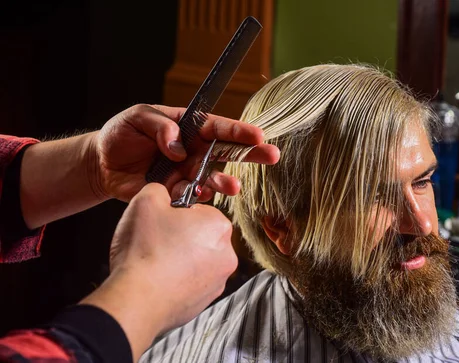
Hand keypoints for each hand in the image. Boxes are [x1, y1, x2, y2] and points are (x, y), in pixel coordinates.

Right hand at [81, 183, 237, 360]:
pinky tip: (157, 280)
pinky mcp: (205, 302)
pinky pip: (190, 284)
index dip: (176, 214)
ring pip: (196, 261)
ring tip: (154, 262)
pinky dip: (176, 281)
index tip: (161, 222)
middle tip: (155, 241)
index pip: (199, 210)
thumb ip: (159, 189)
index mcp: (219, 225)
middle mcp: (227, 254)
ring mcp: (218, 281)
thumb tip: (161, 193)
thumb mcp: (146, 200)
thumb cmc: (145, 250)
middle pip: (200, 236)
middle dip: (180, 236)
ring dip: (179, 259)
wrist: (136, 300)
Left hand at [91, 104, 278, 201]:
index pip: (217, 127)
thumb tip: (178, 146)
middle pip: (226, 151)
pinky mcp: (175, 192)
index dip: (237, 131)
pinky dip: (197, 197)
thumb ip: (160, 125)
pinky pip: (191, 197)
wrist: (101, 163)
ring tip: (233, 187)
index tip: (257, 135)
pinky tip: (200, 196)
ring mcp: (186, 172)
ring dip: (224, 182)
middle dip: (251, 153)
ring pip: (212, 178)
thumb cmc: (121, 134)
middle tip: (272, 155)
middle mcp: (193, 150)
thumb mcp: (138, 117)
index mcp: (188, 127)